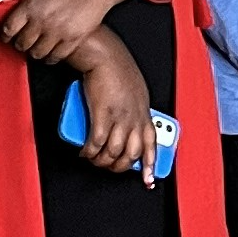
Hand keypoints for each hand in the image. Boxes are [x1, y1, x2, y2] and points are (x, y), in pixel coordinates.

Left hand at [0, 0, 127, 64]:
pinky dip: (50, 58)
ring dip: (33, 52)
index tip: (7, 37)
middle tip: (22, 42)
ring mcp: (58, 32)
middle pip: (22, 44)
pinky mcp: (72, 40)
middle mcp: (42, 21)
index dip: (5, 35)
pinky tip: (49, 53)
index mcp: (30, 6)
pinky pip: (55, 57)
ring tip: (35, 48)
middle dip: (19, 44)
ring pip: (37, 53)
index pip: (9, 29)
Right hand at [71, 32, 155, 175]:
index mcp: (144, 114)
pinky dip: (89, 151)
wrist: (105, 56)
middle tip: (108, 167)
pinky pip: (97, 142)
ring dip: (102, 161)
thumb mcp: (137, 94)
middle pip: (131, 155)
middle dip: (119, 167)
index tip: (148, 180)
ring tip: (93, 159)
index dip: (150, 166)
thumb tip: (129, 128)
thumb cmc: (119, 71)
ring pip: (113, 153)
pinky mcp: (102, 114)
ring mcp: (119, 118)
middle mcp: (134, 118)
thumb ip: (135, 112)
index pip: (152, 146)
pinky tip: (85, 151)